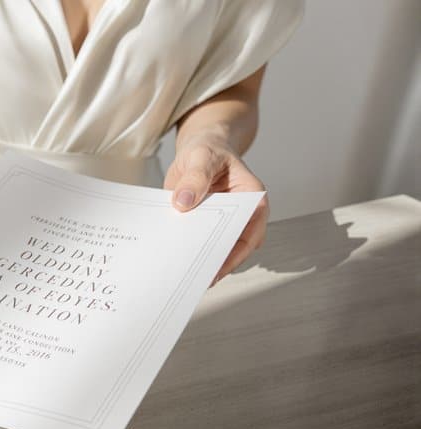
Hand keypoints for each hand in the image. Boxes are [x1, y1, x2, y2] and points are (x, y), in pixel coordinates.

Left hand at [165, 134, 268, 284]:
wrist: (199, 149)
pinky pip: (201, 242)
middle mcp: (243, 214)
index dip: (235, 252)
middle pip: (234, 245)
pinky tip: (174, 260)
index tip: (217, 267)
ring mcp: (225, 222)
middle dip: (216, 263)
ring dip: (202, 261)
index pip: (249, 231)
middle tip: (195, 279)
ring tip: (183, 275)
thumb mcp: (200, 157)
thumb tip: (183, 202)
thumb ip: (195, 178)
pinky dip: (189, 250)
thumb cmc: (208, 150)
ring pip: (217, 248)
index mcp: (252, 196)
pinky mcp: (207, 226)